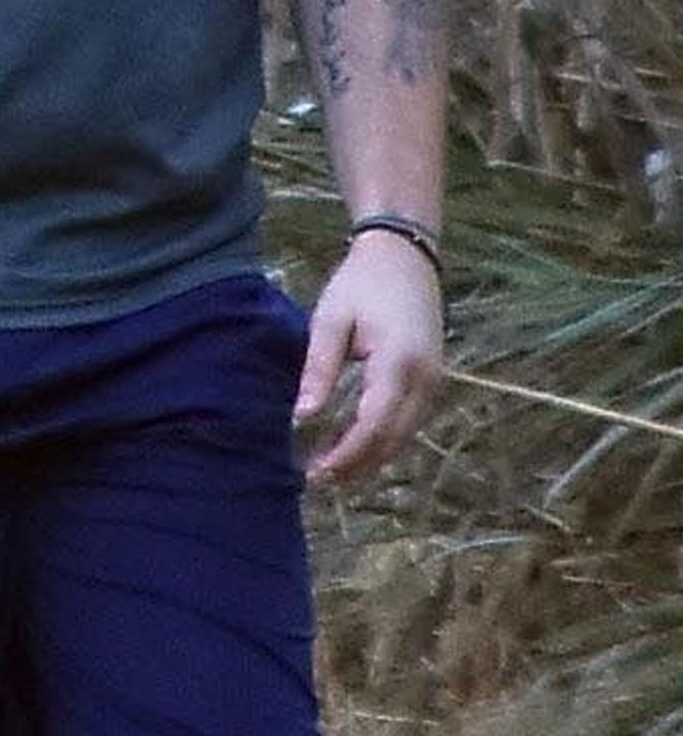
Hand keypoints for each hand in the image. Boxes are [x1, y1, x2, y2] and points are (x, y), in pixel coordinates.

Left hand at [295, 231, 442, 483]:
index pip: (373, 425)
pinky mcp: (433, 380)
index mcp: (399, 362)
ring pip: (404, 436)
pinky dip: (382, 439)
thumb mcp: (331, 320)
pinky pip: (408, 421)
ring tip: (328, 470)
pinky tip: (350, 445)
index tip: (314, 472)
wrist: (405, 255)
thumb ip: (318, 369)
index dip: (345, 455)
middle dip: (355, 465)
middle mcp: (425, 378)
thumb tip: (301, 417)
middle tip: (314, 480)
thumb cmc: (361, 283)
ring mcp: (435, 381)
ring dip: (369, 457)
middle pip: (392, 439)